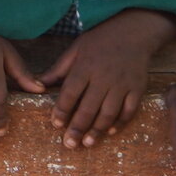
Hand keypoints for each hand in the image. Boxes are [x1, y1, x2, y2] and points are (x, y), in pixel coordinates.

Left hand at [38, 10, 175, 147]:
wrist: (134, 31)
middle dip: (78, 127)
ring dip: (97, 129)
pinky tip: (111, 132)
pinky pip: (129, 109)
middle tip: (69, 144)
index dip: (62, 109)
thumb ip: (58, 69)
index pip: (71, 92)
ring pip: (109, 112)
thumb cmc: (100, 41)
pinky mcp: (137, 88)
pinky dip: (121, 122)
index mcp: (85, 66)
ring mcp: (122, 84)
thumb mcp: (76, 49)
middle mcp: (104, 77)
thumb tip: (38, 85)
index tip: (56, 124)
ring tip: (88, 143)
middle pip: (89, 107)